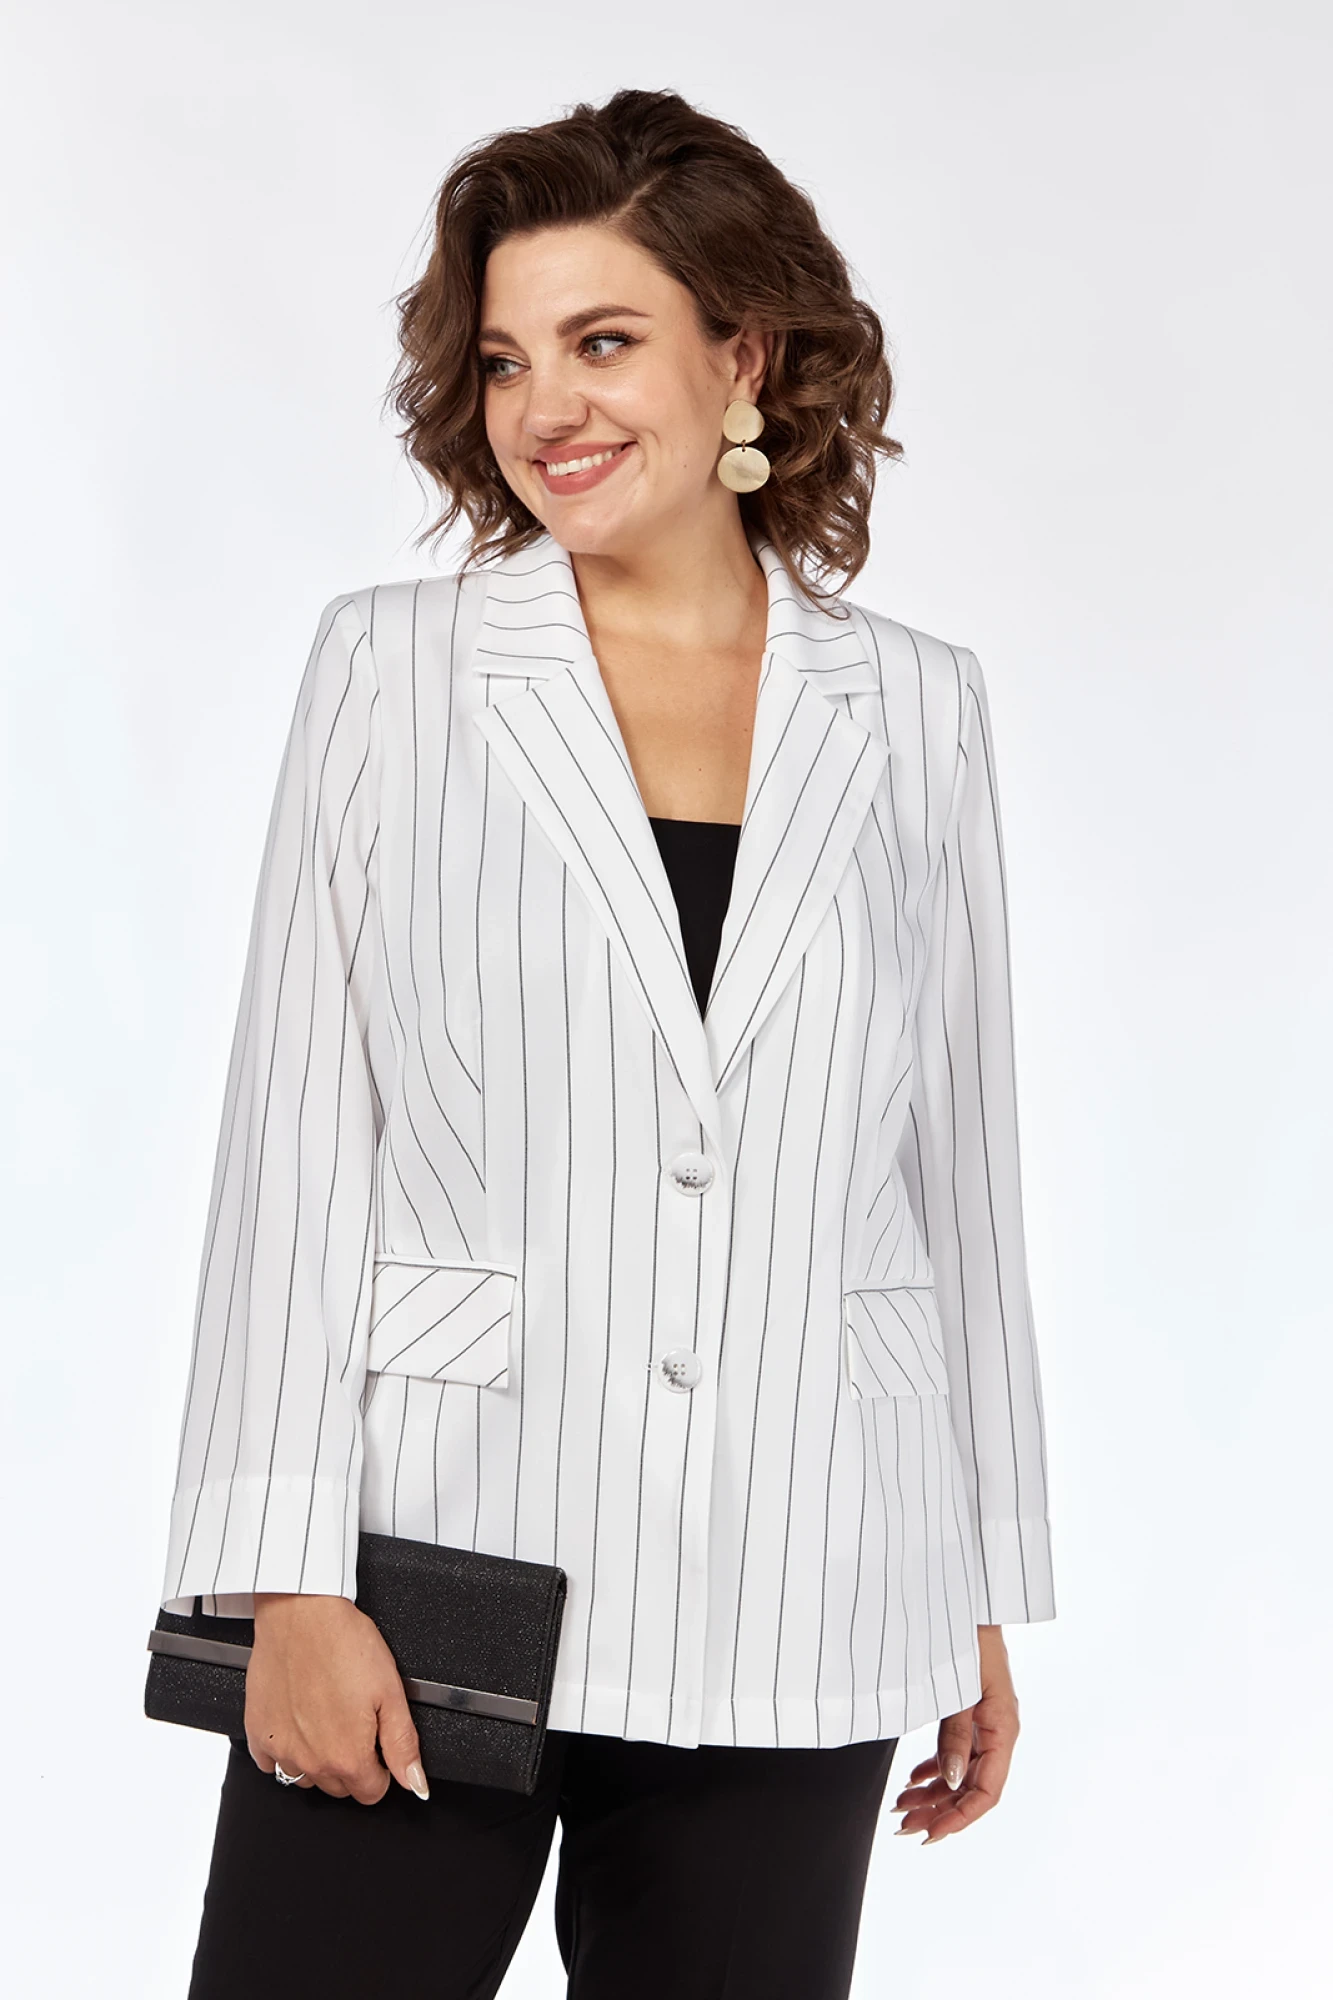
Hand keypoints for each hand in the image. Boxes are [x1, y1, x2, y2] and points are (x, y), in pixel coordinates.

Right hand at [245, 1592, 428, 1803]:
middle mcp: (311, 1761)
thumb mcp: (390, 1690)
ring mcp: (280, 1749)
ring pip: (307, 1778)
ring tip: (328, 1716)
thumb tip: (415, 1784)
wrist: (300, 1613)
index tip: (378, 1744)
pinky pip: (271, 1763)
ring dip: (320, 1759)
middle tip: (355, 1721)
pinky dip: (286, 1749)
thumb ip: (402, 1744)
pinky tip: (298, 1721)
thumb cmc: (344, 1643)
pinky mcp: (257, 1733)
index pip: (372, 1792)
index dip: (382, 1769)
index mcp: (347, 1756)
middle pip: (340, 1787)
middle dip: (353, 1763)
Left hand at [892, 1625, 1018, 1844]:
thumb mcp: (960, 1688)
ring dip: (933, 1793)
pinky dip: (934, 1769)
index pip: (987, 1792)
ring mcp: (984, 1722)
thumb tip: (948, 1781)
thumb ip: (955, 1735)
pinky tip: (914, 1779)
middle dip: (938, 1810)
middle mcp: (997, 1732)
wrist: (967, 1600)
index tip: (930, 1833)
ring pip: (961, 1772)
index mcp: (1003, 1730)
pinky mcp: (970, 1711)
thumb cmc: (967, 1637)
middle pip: (971, 1787)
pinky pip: (956, 1752)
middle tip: (903, 1825)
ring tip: (901, 1806)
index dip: (960, 1817)